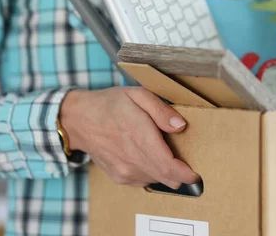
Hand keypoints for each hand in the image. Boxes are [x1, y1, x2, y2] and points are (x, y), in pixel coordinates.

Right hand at [59, 87, 199, 188]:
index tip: (196, 173)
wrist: (79, 120)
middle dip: (181, 174)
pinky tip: (148, 157)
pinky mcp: (119, 177)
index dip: (186, 173)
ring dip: (166, 172)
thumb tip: (180, 126)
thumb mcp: (138, 95)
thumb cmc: (110, 105)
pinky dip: (152, 173)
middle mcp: (132, 158)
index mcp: (139, 136)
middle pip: (166, 177)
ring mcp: (124, 171)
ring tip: (165, 154)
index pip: (169, 166)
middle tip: (188, 164)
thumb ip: (161, 110)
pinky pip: (144, 180)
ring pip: (157, 180)